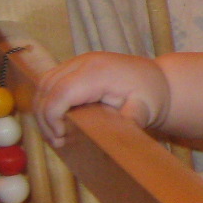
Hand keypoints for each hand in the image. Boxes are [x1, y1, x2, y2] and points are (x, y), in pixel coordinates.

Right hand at [35, 52, 170, 145]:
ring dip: (44, 109)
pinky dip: (49, 100)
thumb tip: (116, 138)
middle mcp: (85, 61)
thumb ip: (128, 122)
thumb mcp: (145, 111)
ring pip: (45, 83)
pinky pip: (51, 81)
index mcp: (100, 72)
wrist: (158, 80)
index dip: (52, 116)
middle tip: (58, 141)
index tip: (61, 137)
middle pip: (47, 87)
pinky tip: (58, 120)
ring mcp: (78, 61)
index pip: (62, 92)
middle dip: (45, 117)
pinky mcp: (75, 65)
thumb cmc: (152, 96)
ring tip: (57, 134)